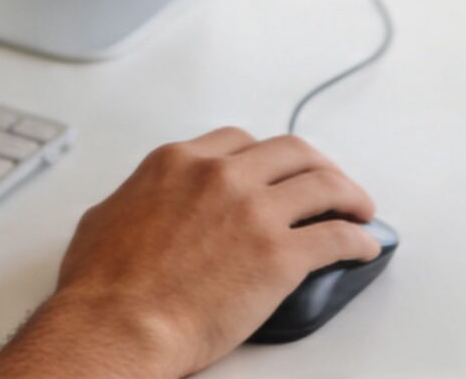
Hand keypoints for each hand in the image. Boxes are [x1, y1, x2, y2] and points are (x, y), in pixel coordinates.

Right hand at [0, 129, 379, 378]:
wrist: (118, 324)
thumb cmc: (102, 286)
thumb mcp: (105, 218)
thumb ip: (134, 201)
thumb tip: (137, 208)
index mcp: (178, 163)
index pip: (239, 141)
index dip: (266, 156)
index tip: (277, 169)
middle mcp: (220, 176)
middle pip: (290, 152)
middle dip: (317, 164)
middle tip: (330, 182)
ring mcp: (254, 212)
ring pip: (322, 184)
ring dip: (349, 194)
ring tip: (360, 208)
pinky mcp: (280, 256)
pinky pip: (336, 237)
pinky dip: (358, 239)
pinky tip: (363, 246)